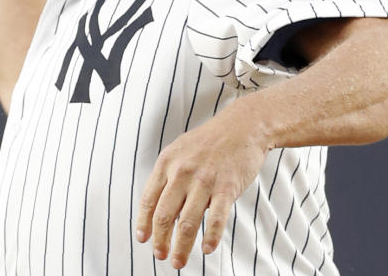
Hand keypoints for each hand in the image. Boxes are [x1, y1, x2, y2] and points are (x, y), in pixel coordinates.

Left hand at [135, 101, 268, 269]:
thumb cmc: (211, 140)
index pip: (149, 199)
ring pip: (187, 222)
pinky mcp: (226, 187)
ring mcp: (204, 180)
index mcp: (167, 163)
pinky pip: (216, 219)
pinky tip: (207, 249)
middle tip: (160, 256)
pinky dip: (211, 237)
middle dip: (160, 240)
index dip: (144, 222)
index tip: (143, 239)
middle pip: (164, 214)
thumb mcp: (180, 150)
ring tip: (178, 261)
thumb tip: (159, 206)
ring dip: (181, 246)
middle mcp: (182, 172)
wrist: (244, 126)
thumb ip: (169, 175)